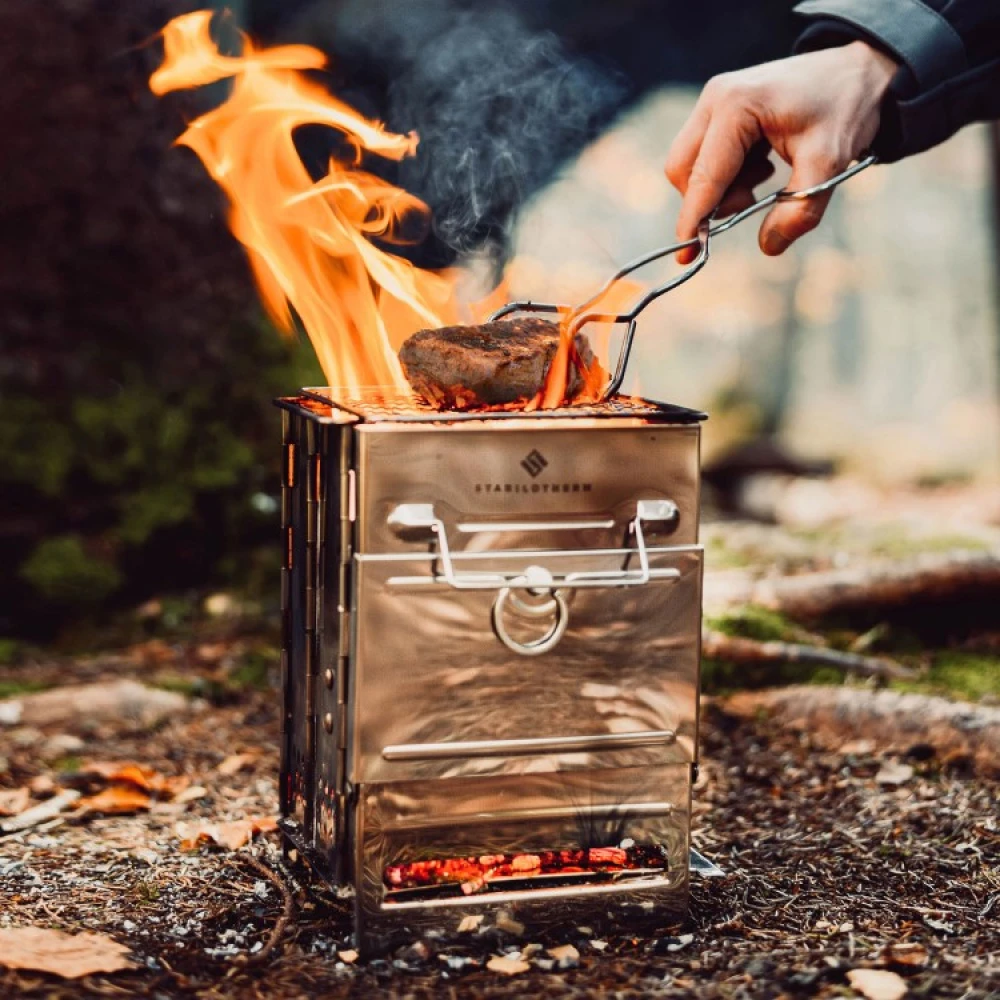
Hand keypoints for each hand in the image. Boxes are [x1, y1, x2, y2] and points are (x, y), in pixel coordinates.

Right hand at [665, 42, 897, 260]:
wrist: (858, 71)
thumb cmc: (845, 108)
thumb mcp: (830, 164)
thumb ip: (799, 210)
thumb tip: (767, 245)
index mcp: (736, 106)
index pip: (703, 176)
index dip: (693, 220)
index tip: (686, 257)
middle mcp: (715, 99)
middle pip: (683, 170)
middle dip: (711, 200)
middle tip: (753, 202)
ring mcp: (713, 102)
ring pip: (691, 166)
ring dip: (722, 188)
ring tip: (765, 175)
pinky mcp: (718, 110)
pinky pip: (704, 157)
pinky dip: (728, 175)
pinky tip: (762, 163)